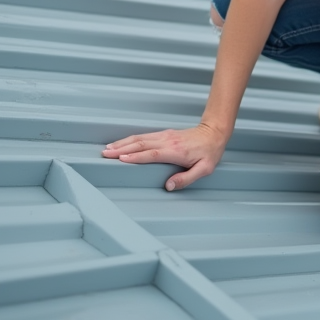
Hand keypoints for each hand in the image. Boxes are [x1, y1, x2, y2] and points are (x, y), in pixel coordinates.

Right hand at [102, 124, 227, 190]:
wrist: (213, 132)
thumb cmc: (209, 152)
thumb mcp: (204, 169)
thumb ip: (186, 178)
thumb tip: (168, 186)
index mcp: (175, 151)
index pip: (152, 154)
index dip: (136, 157)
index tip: (121, 159)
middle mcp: (167, 141)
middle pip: (140, 144)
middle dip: (122, 149)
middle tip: (105, 154)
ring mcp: (164, 136)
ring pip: (140, 138)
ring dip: (123, 143)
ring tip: (108, 149)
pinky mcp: (163, 134)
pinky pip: (143, 136)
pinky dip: (130, 140)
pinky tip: (121, 143)